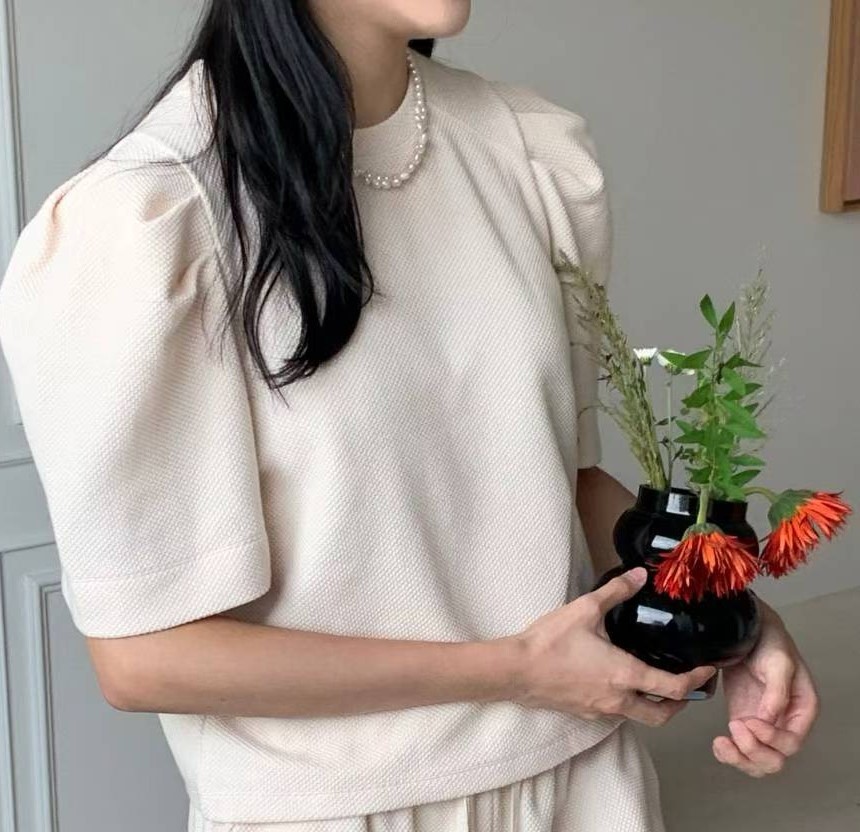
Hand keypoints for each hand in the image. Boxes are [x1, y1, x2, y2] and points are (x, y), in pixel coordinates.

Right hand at [508, 566, 717, 726]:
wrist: (516, 670)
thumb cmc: (550, 643)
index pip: (674, 687)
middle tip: (687, 688)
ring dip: (653, 706)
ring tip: (656, 685)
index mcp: (625, 675)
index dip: (697, 681)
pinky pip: (615, 714)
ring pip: (638, 717)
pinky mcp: (583, 712)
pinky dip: (628, 704)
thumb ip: (616, 591)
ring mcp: (599, 710)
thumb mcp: (585, 609)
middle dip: (679, 704)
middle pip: (661, 715)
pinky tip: (619, 684)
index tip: (707, 671)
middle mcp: (617, 699)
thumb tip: (639, 575)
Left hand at [713, 598, 819, 776]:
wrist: (743, 630)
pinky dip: (728, 754)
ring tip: (722, 742)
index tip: (749, 721)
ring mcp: (763, 725)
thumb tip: (769, 719)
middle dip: (754, 751)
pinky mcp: (743, 721)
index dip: (771, 738)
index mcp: (801, 709)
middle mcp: (785, 722)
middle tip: (735, 728)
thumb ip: (777, 691)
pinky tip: (718, 744)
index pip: (791, 741)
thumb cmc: (767, 642)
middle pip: (776, 759)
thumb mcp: (778, 662)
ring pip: (758, 761)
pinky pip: (740, 750)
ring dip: (740, 759)